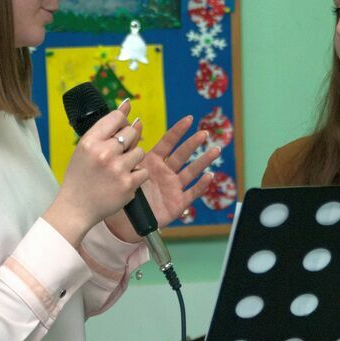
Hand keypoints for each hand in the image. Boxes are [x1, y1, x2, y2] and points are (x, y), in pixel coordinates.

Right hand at [45, 99, 147, 247]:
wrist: (75, 208)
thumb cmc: (80, 176)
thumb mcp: (85, 148)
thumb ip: (105, 128)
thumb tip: (127, 105)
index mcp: (90, 141)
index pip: (117, 117)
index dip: (122, 121)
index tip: (120, 128)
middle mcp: (104, 153)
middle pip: (132, 133)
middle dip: (129, 141)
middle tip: (118, 153)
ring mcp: (117, 169)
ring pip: (140, 152)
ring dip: (133, 160)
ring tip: (119, 169)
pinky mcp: (128, 185)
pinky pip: (143, 172)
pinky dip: (136, 177)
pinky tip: (123, 181)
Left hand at [104, 115, 219, 243]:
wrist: (124, 220)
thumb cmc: (125, 193)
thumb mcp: (127, 168)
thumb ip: (132, 147)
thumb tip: (135, 122)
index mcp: (153, 162)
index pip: (168, 143)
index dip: (178, 131)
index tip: (189, 119)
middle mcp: (165, 172)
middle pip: (182, 155)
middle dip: (193, 143)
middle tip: (204, 133)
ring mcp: (173, 187)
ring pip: (191, 171)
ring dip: (203, 161)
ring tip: (215, 150)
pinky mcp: (178, 202)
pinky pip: (192, 193)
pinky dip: (201, 185)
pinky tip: (209, 176)